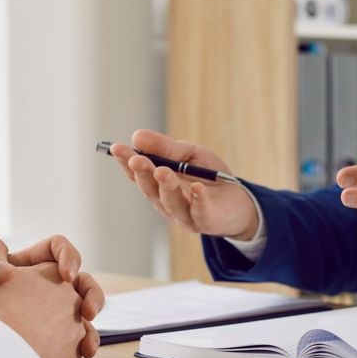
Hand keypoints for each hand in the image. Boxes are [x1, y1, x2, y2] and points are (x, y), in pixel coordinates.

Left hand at [0, 263, 85, 357]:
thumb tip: (9, 273)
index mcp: (25, 266)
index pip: (58, 250)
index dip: (70, 257)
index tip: (66, 275)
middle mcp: (40, 292)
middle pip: (82, 286)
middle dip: (94, 297)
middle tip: (87, 312)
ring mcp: (43, 322)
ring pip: (80, 323)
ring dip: (91, 335)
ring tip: (87, 350)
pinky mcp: (39, 350)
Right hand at [109, 129, 258, 239]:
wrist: (239, 202)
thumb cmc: (209, 177)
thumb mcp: (190, 154)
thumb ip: (166, 147)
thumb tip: (137, 136)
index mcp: (158, 184)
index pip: (138, 173)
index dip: (126, 161)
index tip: (116, 148)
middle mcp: (166, 202)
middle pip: (150, 189)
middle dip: (142, 174)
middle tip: (137, 159)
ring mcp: (185, 214)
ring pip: (171, 202)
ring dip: (166, 186)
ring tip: (162, 171)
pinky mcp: (206, 221)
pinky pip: (200, 212)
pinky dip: (198, 200)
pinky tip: (198, 188)